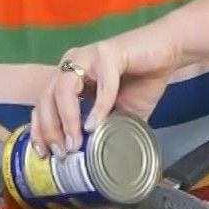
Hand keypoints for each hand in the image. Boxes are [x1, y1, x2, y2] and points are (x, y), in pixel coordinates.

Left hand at [32, 27, 182, 154]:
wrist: (169, 52)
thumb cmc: (143, 80)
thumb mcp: (119, 112)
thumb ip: (104, 128)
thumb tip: (91, 155)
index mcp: (70, 76)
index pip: (43, 103)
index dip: (39, 129)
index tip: (43, 153)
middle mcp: (72, 64)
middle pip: (47, 98)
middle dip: (49, 129)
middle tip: (61, 152)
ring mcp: (88, 56)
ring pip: (64, 90)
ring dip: (67, 120)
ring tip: (75, 143)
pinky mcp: (109, 52)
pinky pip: (101, 84)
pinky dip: (98, 107)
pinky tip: (97, 125)